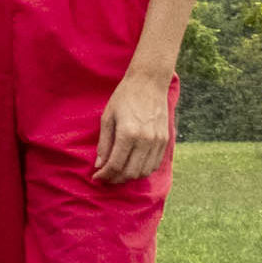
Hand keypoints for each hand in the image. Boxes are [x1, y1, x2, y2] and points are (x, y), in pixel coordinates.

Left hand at [93, 66, 175, 183]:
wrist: (149, 83)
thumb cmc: (124, 97)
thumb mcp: (107, 118)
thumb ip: (104, 143)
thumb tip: (99, 165)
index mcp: (128, 133)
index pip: (115, 165)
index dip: (104, 175)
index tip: (96, 177)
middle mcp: (146, 140)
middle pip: (131, 172)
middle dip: (115, 179)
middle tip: (105, 178)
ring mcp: (158, 141)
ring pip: (144, 171)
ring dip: (129, 177)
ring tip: (117, 174)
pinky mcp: (166, 140)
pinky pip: (155, 164)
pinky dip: (143, 170)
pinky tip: (132, 167)